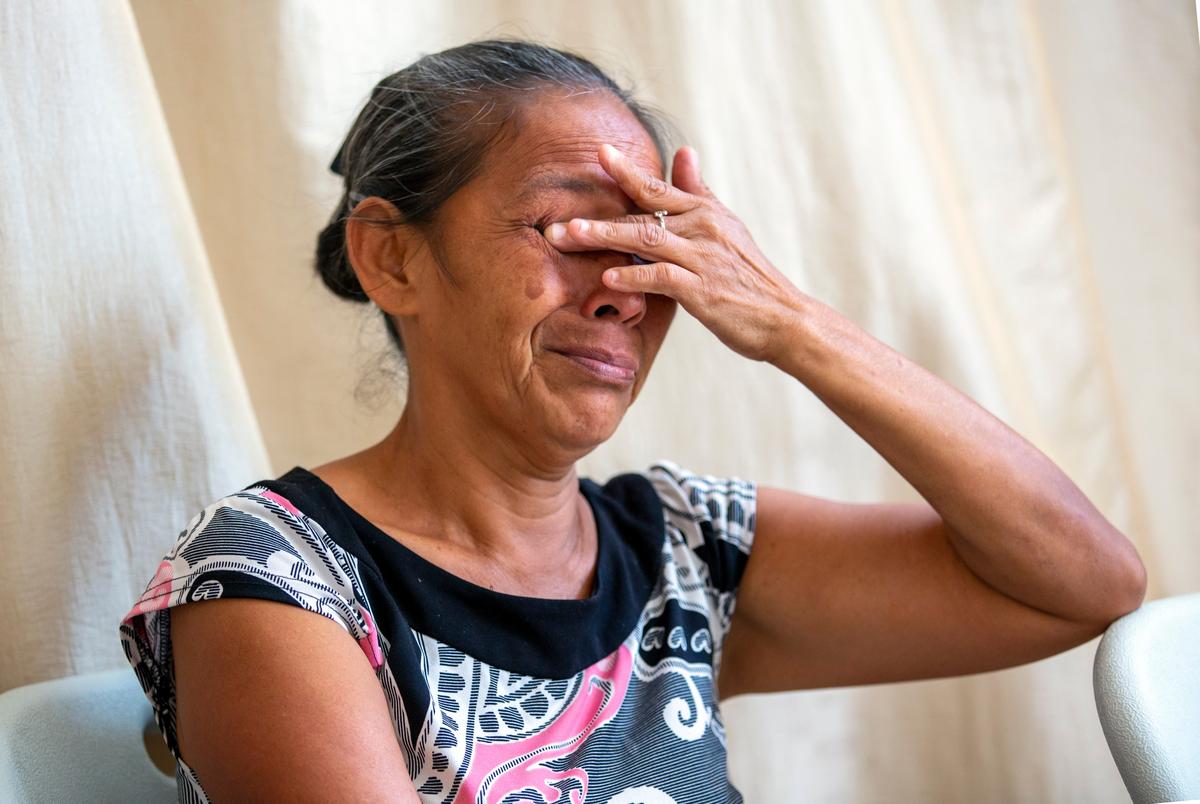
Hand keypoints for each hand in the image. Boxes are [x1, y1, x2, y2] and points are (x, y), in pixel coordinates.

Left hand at [544, 143, 803, 362]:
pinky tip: (607, 277)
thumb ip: (699, 191)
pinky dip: (634, 276)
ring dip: (605, 236)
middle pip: (642, 213)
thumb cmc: (749, 276)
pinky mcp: (703, 291)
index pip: (658, 187)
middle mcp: (702, 229)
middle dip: (597, 215)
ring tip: (569, 235)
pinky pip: (662, 278)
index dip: (626, 172)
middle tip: (556, 219)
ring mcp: (702, 259)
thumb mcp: (726, 226)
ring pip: (646, 240)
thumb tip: (684, 151)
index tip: (597, 153)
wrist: (784, 317)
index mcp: (704, 212)